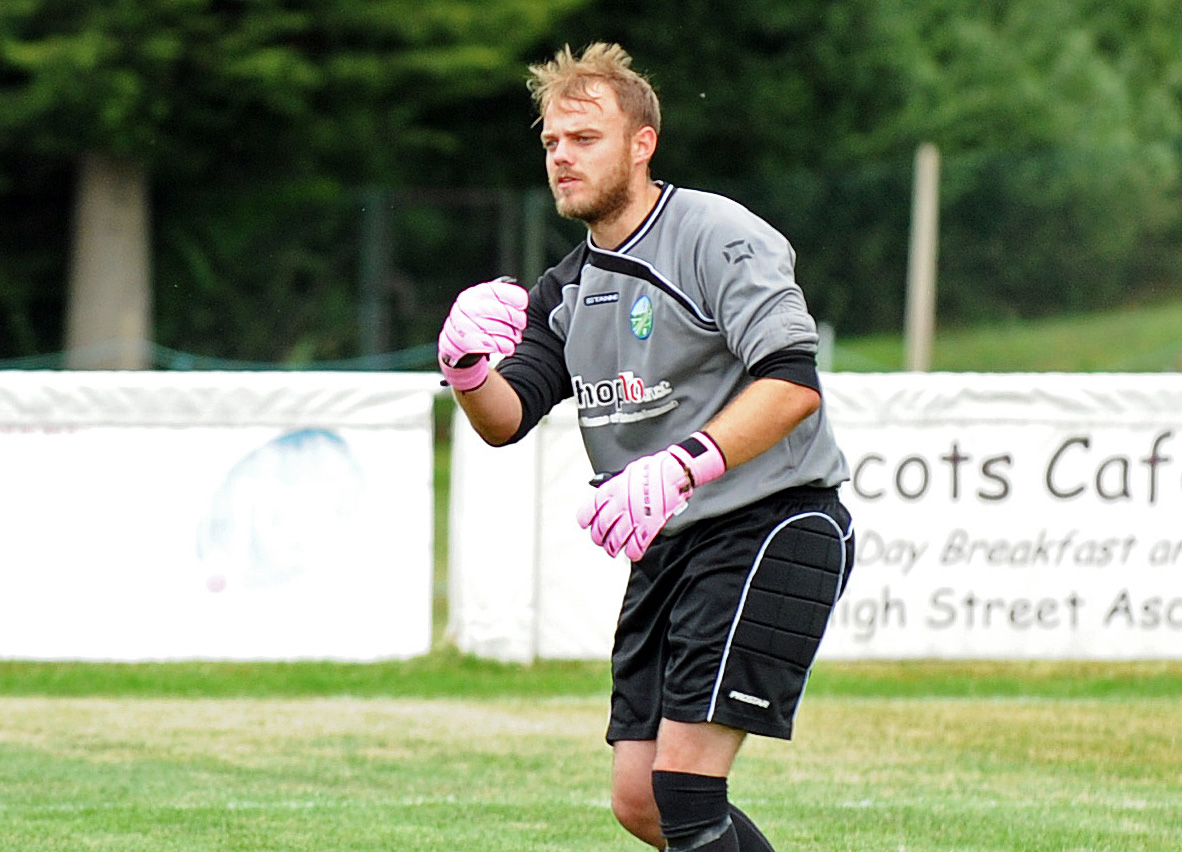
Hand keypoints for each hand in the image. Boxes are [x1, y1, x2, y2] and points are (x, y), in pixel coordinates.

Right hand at [438, 277, 528, 390]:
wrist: (456, 338)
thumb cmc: (477, 318)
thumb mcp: (486, 303)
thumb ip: (501, 299)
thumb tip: (522, 300)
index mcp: (475, 293)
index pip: (496, 291)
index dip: (513, 296)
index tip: (523, 304)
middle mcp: (467, 306)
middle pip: (496, 309)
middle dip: (514, 318)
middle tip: (522, 325)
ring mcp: (463, 324)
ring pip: (493, 328)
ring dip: (510, 334)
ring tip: (516, 338)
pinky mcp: (463, 341)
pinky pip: (487, 343)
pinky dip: (502, 346)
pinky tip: (508, 347)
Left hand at [576, 432, 725, 560]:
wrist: (675, 470)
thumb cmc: (655, 468)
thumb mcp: (628, 472)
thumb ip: (615, 484)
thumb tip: (605, 488)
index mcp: (613, 489)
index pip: (591, 509)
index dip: (586, 519)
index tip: (586, 524)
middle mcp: (621, 503)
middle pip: (602, 527)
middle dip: (600, 537)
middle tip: (602, 540)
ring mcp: (635, 515)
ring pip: (616, 539)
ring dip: (613, 548)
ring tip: (613, 551)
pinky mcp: (650, 525)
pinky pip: (637, 544)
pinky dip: (633, 552)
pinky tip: (633, 554)